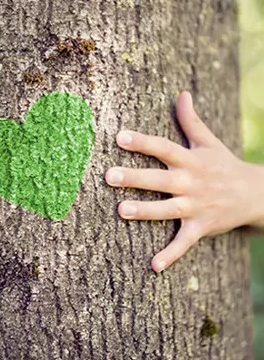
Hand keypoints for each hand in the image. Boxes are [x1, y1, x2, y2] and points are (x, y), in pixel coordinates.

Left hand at [105, 91, 261, 272]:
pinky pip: (184, 243)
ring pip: (167, 209)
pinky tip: (154, 266)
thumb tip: (181, 93)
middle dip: (135, 177)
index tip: (119, 136)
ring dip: (146, 211)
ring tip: (121, 210)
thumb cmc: (224, 165)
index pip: (164, 148)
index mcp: (190, 160)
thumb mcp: (209, 142)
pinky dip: (171, 255)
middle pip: (160, 179)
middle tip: (109, 175)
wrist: (258, 194)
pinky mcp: (201, 227)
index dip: (143, 142)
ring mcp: (196, 206)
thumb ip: (191, 120)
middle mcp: (191, 182)